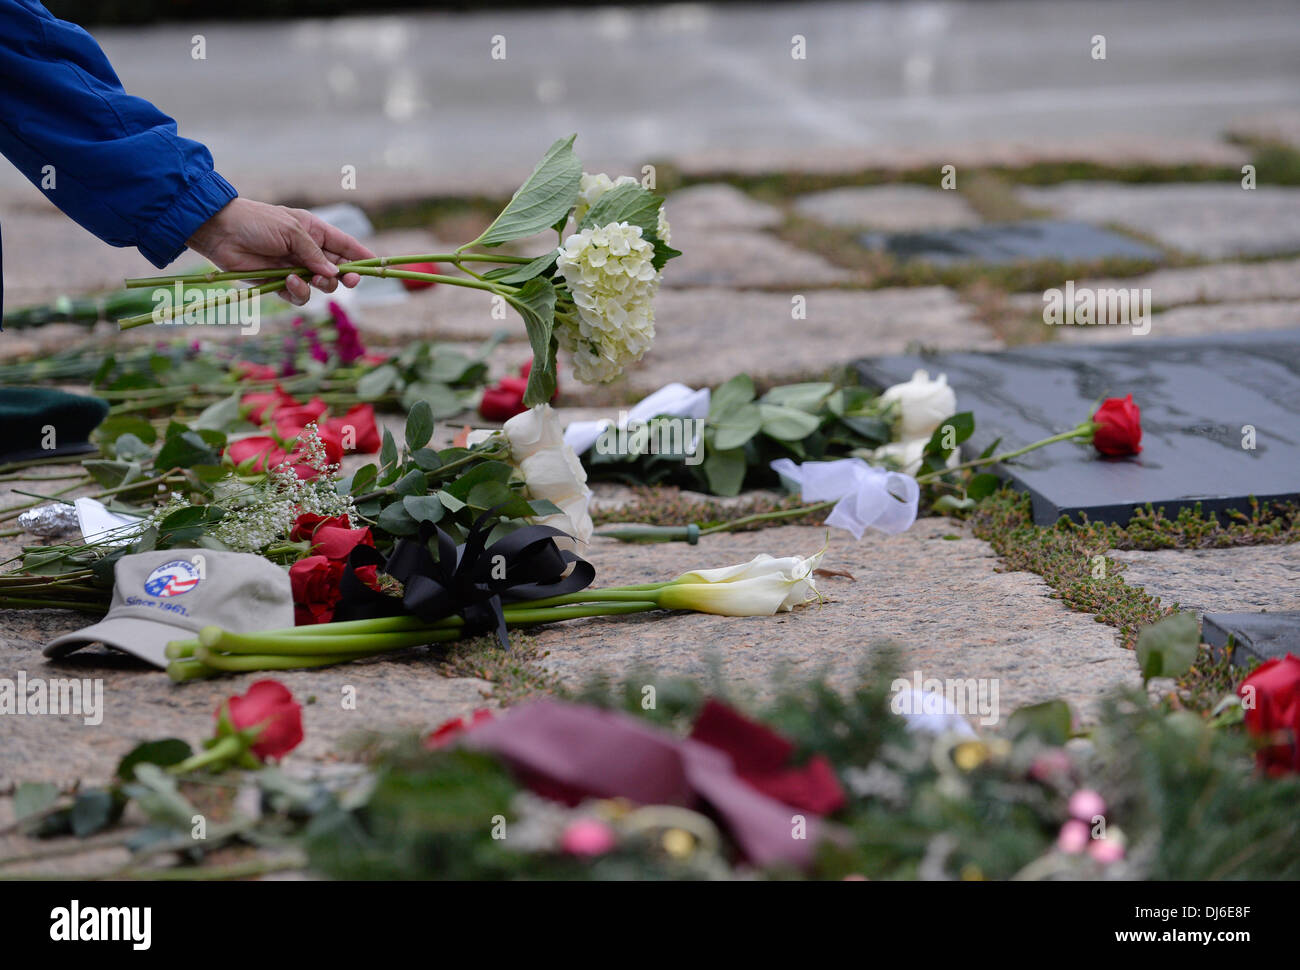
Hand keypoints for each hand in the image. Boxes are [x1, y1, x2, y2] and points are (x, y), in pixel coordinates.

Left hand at [186, 198, 375, 305]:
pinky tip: (287, 281)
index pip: (346, 246)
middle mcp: (308, 251)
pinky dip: (298, 292)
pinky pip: (299, 296)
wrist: (220, 232)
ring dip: (319, 285)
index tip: (377, 266)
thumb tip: (335, 274)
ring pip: (321, 286)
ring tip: (308, 278)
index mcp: (314, 232)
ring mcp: (295, 269)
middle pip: (338, 270)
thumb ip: (316, 254)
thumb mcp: (292, 231)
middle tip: (349, 280)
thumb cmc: (257, 222)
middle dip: (345, 276)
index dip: (362, 256)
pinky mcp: (279, 284)